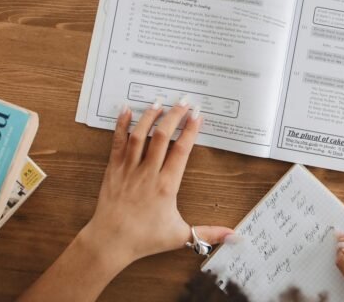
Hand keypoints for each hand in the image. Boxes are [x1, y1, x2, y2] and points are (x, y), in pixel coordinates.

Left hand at [80, 102, 232, 266]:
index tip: (198, 116)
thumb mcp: (180, 236)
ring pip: (140, 135)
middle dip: (174, 116)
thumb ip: (208, 233)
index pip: (182, 151)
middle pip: (163, 136)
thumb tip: (234, 237)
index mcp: (167, 186)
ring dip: (150, 116)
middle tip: (183, 102)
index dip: (190, 131)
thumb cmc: (144, 239)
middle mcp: (148, 173)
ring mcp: (129, 169)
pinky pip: (118, 142)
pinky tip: (126, 110)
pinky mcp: (114, 169)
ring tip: (159, 102)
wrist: (110, 241)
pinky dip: (121, 125)